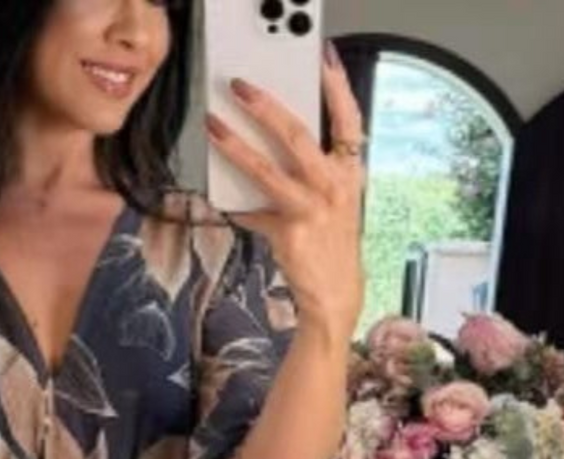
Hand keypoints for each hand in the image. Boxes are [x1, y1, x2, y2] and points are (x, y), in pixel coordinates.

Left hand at [205, 42, 367, 349]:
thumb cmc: (330, 243)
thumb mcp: (333, 201)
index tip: (322, 59)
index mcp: (349, 171)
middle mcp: (334, 186)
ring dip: (236, 146)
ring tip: (214, 128)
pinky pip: (253, 212)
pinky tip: (226, 202)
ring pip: (267, 170)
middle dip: (265, 107)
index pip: (349, 119)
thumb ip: (311, 174)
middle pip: (297, 135)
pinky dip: (238, 207)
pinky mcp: (288, 232)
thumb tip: (271, 152)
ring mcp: (311, 209)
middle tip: (240, 88)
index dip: (337, 87)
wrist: (334, 293)